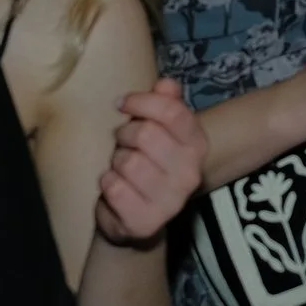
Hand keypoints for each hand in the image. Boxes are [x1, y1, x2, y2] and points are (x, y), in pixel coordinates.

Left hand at [98, 77, 208, 244]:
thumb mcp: (158, 131)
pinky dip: (107, 184)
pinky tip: (115, 189)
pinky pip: (114, 188)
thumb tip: (166, 83)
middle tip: (123, 144)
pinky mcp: (146, 222)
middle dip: (124, 135)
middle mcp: (191, 174)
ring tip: (121, 169)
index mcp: (197, 146)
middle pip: (146, 134)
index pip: (173, 112)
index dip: (142, 102)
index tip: (123, 104)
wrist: (136, 219)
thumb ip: (165, 104)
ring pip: (127, 162)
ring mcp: (171, 201)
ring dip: (115, 162)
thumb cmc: (146, 164)